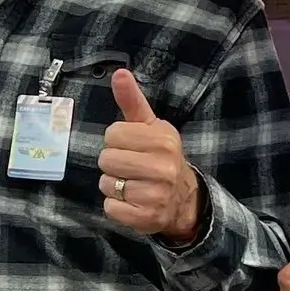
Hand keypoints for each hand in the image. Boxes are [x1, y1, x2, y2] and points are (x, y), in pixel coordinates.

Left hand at [100, 70, 201, 242]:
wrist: (183, 199)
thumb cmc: (159, 156)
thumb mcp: (149, 126)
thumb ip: (132, 100)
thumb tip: (119, 73)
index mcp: (163, 140)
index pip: (112, 134)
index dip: (117, 141)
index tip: (132, 146)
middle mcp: (163, 167)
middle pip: (106, 159)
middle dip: (113, 163)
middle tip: (131, 167)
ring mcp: (156, 194)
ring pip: (106, 184)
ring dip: (114, 185)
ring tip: (132, 184)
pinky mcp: (147, 217)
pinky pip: (111, 208)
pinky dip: (116, 206)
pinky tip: (132, 202)